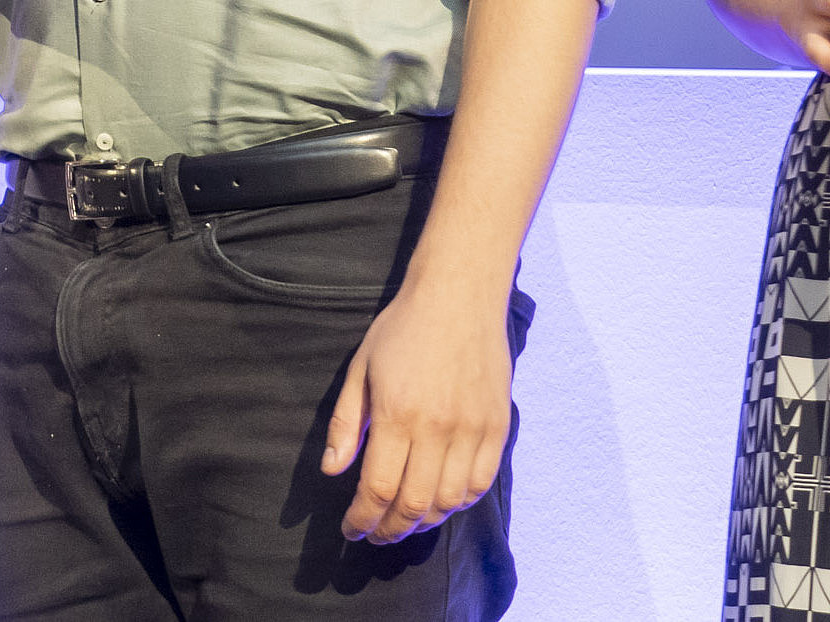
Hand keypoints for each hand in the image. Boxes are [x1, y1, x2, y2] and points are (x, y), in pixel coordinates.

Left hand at [321, 282, 513, 545]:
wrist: (459, 294)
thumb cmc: (403, 328)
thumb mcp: (361, 368)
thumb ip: (346, 422)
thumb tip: (332, 470)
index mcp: (397, 414)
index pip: (377, 489)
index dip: (361, 519)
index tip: (350, 530)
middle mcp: (438, 428)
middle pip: (414, 504)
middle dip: (390, 530)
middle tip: (375, 534)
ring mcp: (472, 429)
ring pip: (449, 501)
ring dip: (424, 521)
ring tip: (405, 519)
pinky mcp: (497, 427)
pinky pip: (480, 483)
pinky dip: (459, 503)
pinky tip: (442, 501)